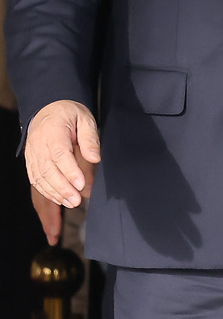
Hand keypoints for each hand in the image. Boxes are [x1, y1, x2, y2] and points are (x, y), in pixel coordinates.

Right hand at [25, 100, 98, 242]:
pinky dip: (44, 198)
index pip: (60, 155)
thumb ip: (90, 139)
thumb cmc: (70, 114)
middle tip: (77, 202)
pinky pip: (35, 184)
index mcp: (52, 133)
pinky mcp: (32, 166)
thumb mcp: (85, 118)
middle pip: (47, 171)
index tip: (81, 184)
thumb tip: (95, 158)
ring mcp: (32, 158)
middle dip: (62, 188)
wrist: (48, 109)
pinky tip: (54, 210)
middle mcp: (38, 147)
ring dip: (52, 197)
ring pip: (38, 181)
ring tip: (66, 209)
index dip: (69, 171)